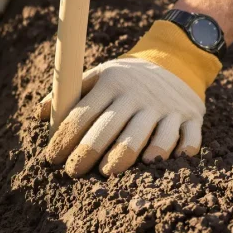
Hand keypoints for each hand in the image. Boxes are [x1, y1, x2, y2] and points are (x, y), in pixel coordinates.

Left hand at [39, 21, 221, 176]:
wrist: (177, 60)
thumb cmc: (127, 78)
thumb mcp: (99, 75)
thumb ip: (70, 93)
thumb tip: (39, 115)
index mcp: (112, 83)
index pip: (83, 113)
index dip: (64, 137)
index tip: (52, 157)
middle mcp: (138, 95)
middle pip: (110, 128)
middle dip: (87, 152)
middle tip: (72, 171)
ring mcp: (167, 108)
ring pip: (146, 138)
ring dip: (125, 157)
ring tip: (107, 171)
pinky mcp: (192, 117)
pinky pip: (186, 141)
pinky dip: (174, 154)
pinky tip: (155, 165)